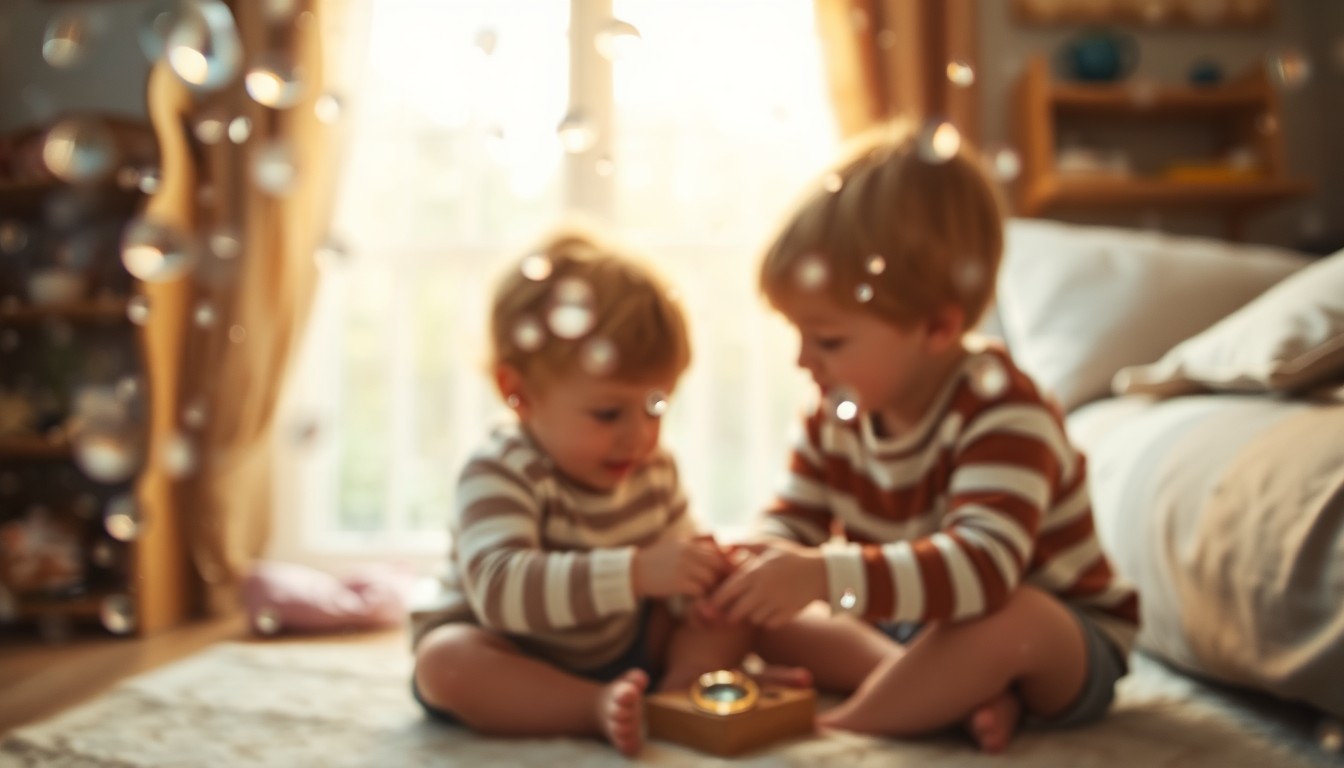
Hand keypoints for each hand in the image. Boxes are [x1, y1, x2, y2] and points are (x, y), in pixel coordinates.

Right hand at [632, 536, 730, 598]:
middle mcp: (688, 553)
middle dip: (720, 577)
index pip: (717, 552)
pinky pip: (700, 590)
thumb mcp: (675, 546)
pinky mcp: (678, 583)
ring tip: (705, 593)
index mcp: (688, 543)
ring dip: (710, 588)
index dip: (723, 565)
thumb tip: (718, 547)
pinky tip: (696, 598)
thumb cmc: (656, 561)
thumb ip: (694, 544)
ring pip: (710, 578)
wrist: (633, 572)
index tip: (722, 575)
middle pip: (717, 565)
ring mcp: (683, 567)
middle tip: (717, 586)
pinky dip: (701, 596)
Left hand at [710, 546, 826, 627]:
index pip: (727, 592)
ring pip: (753, 619)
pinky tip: (770, 611)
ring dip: (751, 616)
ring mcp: (776, 603)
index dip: (717, 600)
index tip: (714, 602)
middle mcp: (764, 590)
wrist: (821, 572)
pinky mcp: (788, 614)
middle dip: (732, 613)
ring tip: (755, 607)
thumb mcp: (768, 545)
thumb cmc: (790, 557)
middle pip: (737, 612)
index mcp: (755, 573)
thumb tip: (723, 544)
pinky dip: (767, 621)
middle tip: (732, 611)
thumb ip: (744, 544)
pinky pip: (769, 624)